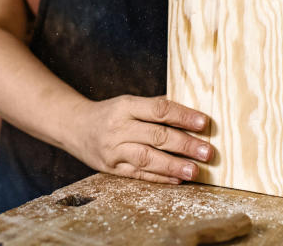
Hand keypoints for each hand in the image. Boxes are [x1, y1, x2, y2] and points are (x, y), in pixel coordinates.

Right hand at [68, 95, 212, 183]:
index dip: (183, 116)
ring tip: (195, 170)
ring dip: (173, 165)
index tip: (204, 123)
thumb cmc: (111, 113)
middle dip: (185, 144)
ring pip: (147, 158)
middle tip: (207, 151)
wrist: (75, 127)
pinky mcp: (112, 169)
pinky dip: (160, 177)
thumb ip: (156, 107)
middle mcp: (119, 128)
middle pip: (156, 136)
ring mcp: (114, 150)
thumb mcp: (129, 103)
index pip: (159, 110)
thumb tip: (191, 111)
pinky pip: (139, 174)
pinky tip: (178, 179)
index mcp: (126, 106)